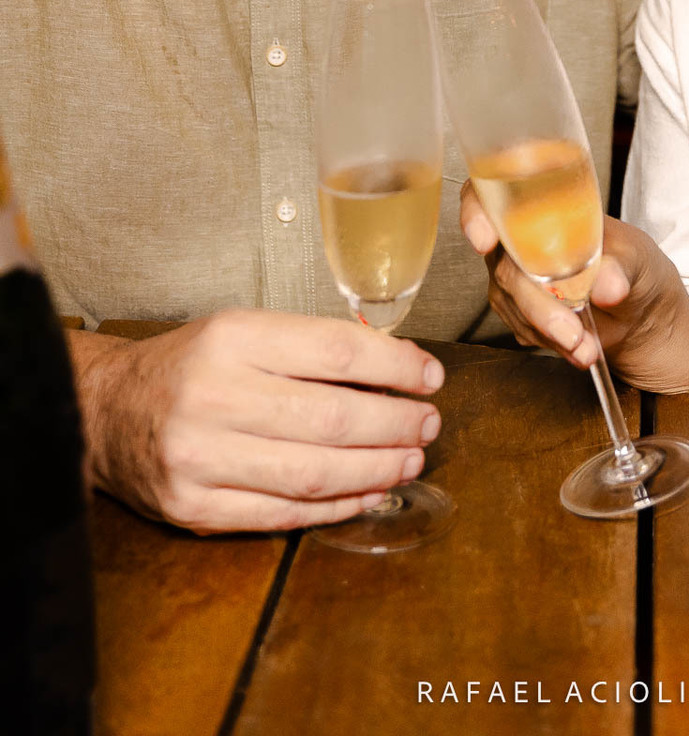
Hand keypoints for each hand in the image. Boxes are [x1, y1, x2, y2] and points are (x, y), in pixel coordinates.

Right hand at [69, 309, 444, 534]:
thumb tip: (393, 362)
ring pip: (313, 472)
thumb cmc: (188, 366)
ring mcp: (201, 458)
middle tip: (428, 424)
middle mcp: (214, 396)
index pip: (335, 352)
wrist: (103, 412)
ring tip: (409, 460)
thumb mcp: (241, 331)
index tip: (429, 376)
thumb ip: (309, 346)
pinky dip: (336, 506)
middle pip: (331, 418)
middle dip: (395, 424)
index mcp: (231, 338)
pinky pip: (283, 512)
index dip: (395, 367)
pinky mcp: (194, 508)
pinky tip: (368, 492)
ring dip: (376, 470)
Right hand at [459, 184, 688, 393]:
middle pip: (504, 263)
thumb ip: (622, 266)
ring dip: (549, 331)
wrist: (642, 315)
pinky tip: (581, 349)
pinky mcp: (519, 314)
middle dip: (537, 302)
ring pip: (512, 303)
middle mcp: (519, 239)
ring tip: (587, 347)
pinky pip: (524, 329)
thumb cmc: (636, 268)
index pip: (489, 195)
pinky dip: (554, 344)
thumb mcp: (639, 258)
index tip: (485, 239)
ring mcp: (514, 279)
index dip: (476, 211)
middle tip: (572, 331)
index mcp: (543, 205)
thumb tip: (608, 284)